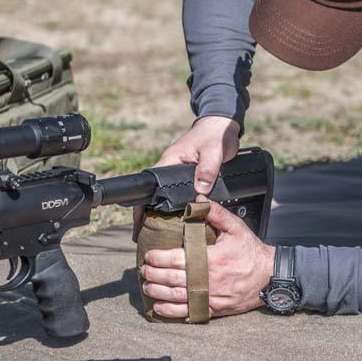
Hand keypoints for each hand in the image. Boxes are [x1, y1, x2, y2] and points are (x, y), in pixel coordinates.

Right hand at [132, 116, 239, 239]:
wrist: (222, 125)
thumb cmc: (216, 134)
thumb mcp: (213, 152)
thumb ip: (207, 169)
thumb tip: (200, 190)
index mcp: (169, 161)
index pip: (149, 186)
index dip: (142, 205)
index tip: (139, 223)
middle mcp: (170, 166)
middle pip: (155, 194)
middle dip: (149, 214)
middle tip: (147, 235)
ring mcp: (178, 171)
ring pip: (167, 195)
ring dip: (164, 211)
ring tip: (161, 233)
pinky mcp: (189, 174)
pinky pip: (179, 193)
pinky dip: (178, 205)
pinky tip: (181, 219)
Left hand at [140, 196, 274, 318]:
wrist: (270, 277)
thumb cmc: (251, 252)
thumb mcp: (237, 228)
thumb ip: (216, 213)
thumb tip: (198, 199)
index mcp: (211, 259)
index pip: (177, 258)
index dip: (158, 258)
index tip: (148, 255)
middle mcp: (208, 280)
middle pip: (172, 279)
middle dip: (153, 274)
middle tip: (143, 270)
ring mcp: (210, 297)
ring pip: (176, 297)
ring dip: (157, 292)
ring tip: (147, 286)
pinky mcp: (214, 309)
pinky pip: (188, 313)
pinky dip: (171, 311)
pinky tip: (160, 307)